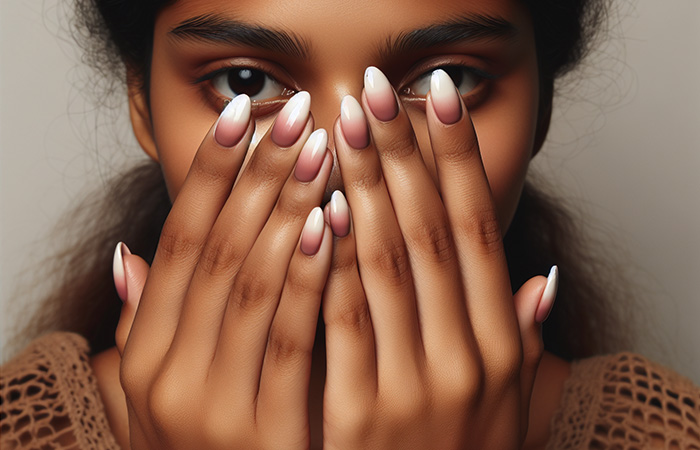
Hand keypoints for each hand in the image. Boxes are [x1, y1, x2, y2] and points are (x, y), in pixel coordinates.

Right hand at [113, 92, 332, 448]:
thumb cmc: (213, 448)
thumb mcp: (162, 392)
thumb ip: (148, 325)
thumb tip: (125, 258)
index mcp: (146, 354)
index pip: (180, 242)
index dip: (211, 173)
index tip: (243, 114)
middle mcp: (165, 375)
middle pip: (217, 250)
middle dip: (257, 175)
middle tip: (295, 114)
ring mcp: (209, 407)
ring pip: (249, 283)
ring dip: (285, 209)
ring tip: (321, 149)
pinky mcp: (261, 434)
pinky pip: (288, 339)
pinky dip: (306, 277)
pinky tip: (332, 222)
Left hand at [321, 68, 557, 448]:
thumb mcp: (511, 405)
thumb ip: (522, 342)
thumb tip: (542, 281)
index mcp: (502, 347)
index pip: (479, 229)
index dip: (457, 158)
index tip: (436, 99)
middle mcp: (468, 359)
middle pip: (430, 233)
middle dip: (401, 155)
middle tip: (375, 92)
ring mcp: (417, 388)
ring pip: (387, 266)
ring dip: (362, 190)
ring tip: (341, 128)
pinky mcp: (363, 417)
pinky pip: (343, 323)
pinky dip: (331, 264)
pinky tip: (316, 210)